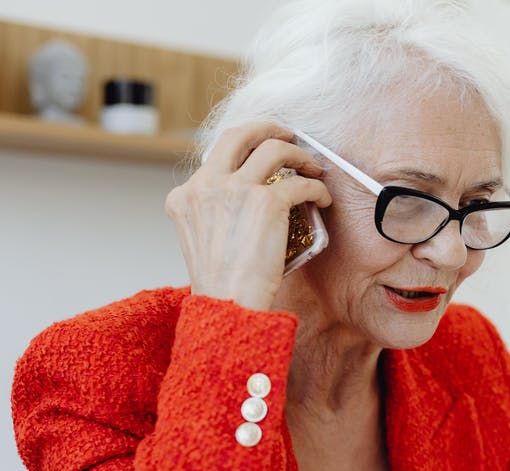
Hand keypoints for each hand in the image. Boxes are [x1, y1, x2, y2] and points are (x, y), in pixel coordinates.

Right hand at [165, 122, 331, 310]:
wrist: (228, 305)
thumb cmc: (224, 284)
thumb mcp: (203, 239)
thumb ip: (215, 212)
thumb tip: (249, 200)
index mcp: (185, 196)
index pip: (216, 154)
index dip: (245, 147)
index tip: (264, 151)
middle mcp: (205, 185)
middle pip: (239, 133)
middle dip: (268, 127)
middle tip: (289, 135)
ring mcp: (235, 189)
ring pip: (275, 148)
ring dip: (300, 154)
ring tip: (314, 168)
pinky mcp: (266, 202)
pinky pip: (301, 184)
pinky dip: (317, 189)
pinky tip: (323, 199)